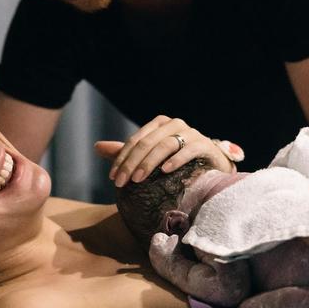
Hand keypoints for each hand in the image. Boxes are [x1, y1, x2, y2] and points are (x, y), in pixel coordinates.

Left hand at [94, 115, 234, 186]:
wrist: (212, 169)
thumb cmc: (177, 162)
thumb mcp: (149, 157)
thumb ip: (126, 152)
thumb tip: (96, 147)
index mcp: (159, 124)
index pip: (135, 140)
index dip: (122, 158)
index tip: (113, 178)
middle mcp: (174, 124)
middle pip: (147, 142)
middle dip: (131, 163)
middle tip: (121, 183)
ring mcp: (191, 133)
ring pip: (165, 144)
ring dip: (149, 162)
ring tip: (138, 179)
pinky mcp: (205, 145)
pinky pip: (189, 149)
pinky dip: (176, 159)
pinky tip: (165, 171)